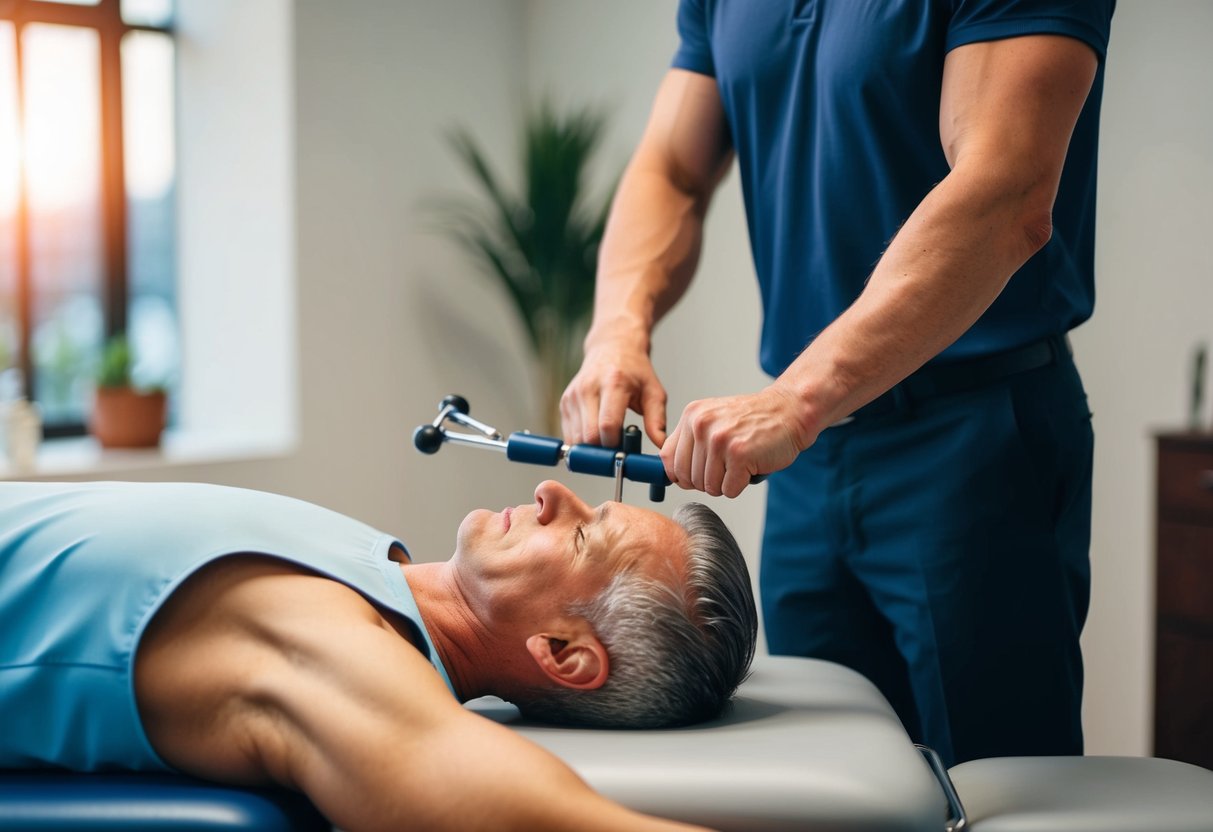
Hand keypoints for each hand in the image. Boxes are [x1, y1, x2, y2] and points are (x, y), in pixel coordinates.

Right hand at [561, 335, 667, 448]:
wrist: (612, 347)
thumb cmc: (635, 370)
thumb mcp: (653, 391)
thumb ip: (657, 420)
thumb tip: (661, 447)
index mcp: (613, 383)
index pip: (607, 426)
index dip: (616, 446)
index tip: (627, 452)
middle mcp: (588, 388)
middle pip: (589, 436)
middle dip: (603, 452)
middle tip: (618, 454)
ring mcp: (573, 395)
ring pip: (576, 439)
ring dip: (591, 449)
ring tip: (608, 443)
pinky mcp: (565, 402)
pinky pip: (569, 434)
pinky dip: (582, 442)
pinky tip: (597, 436)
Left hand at [661, 386, 810, 497]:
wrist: (790, 411)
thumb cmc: (754, 421)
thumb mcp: (713, 420)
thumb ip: (690, 442)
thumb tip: (671, 475)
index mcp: (691, 415)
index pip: (668, 459)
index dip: (682, 475)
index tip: (697, 474)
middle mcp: (701, 425)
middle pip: (688, 478)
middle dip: (708, 480)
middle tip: (727, 467)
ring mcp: (719, 439)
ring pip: (708, 487)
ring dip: (726, 483)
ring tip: (740, 463)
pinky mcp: (739, 454)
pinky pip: (728, 490)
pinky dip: (741, 485)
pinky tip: (751, 465)